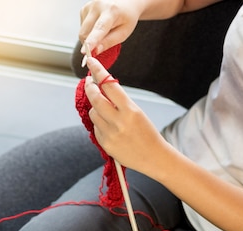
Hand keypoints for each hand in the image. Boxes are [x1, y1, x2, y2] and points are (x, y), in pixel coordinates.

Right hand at [78, 0, 141, 55]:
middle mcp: (98, 6)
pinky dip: (89, 31)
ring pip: (82, 32)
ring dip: (90, 37)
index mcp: (111, 11)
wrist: (126, 2)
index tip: (84, 51)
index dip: (91, 41)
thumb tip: (95, 51)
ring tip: (103, 30)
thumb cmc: (127, 16)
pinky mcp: (84, 9)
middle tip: (100, 45)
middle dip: (90, 44)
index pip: (99, 28)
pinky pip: (82, 28)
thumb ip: (110, 42)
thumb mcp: (124, 31)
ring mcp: (89, 6)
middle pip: (85, 33)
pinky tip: (97, 25)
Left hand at [84, 57, 170, 176]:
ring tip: (105, 111)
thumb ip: (119, 102)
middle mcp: (118, 121)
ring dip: (95, 108)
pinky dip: (99, 124)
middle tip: (88, 82)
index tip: (91, 61)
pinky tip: (109, 127)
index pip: (109, 85)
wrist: (154, 157)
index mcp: (130, 110)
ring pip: (93, 113)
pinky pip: (95, 127)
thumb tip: (100, 89)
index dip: (98, 71)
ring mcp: (110, 133)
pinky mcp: (104, 144)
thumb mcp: (137, 112)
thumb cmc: (146, 133)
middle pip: (95, 98)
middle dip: (89, 87)